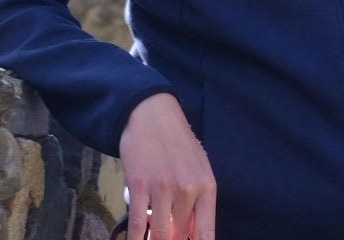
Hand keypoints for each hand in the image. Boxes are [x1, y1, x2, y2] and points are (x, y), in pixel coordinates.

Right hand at [119, 92, 215, 239]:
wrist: (153, 115)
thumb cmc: (177, 143)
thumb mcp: (198, 169)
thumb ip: (198, 202)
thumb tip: (190, 235)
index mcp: (206, 188)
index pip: (205, 234)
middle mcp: (188, 190)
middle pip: (180, 235)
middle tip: (166, 236)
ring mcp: (163, 188)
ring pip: (160, 234)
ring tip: (152, 239)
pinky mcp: (140, 185)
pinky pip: (138, 223)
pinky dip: (136, 239)